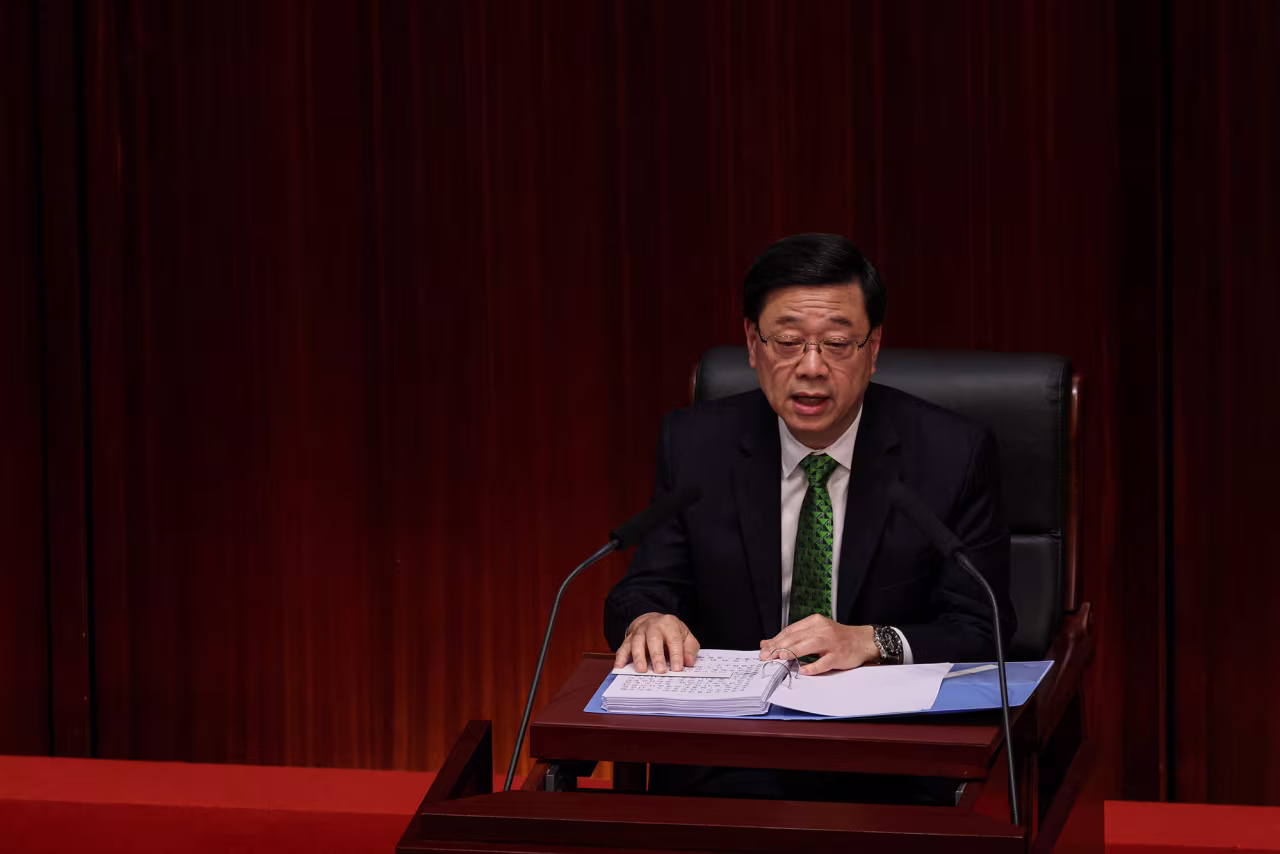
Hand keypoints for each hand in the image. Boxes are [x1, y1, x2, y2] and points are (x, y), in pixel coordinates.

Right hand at [614, 612, 700, 673]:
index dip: (676, 655)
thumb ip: (690, 649)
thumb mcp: (686, 636)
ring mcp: (639, 631)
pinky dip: (621, 656)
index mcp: (669, 624)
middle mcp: (653, 625)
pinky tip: (619, 666)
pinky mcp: (629, 638)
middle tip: (660, 671)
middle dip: (656, 656)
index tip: (677, 669)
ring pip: (637, 642)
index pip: (674, 639)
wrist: (653, 620)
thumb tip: (689, 662)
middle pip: (653, 639)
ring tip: (641, 670)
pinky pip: (623, 646)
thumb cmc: (671, 632)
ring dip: (638, 657)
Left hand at [759, 616, 878, 674]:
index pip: (790, 630)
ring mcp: (831, 643)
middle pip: (796, 637)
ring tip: (780, 657)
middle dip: (778, 647)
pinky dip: (812, 667)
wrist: (862, 641)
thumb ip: (793, 637)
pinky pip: (823, 662)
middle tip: (766, 655)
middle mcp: (822, 630)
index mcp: (815, 622)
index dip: (775, 640)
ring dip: (792, 652)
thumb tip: (768, 643)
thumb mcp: (815, 632)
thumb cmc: (837, 638)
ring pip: (808, 646)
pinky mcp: (838, 656)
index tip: (764, 648)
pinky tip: (803, 670)